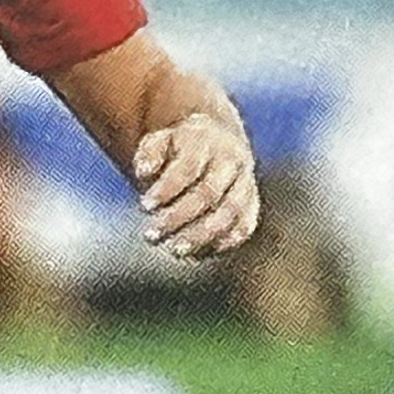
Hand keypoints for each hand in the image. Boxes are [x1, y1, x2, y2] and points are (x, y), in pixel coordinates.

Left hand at [130, 106, 259, 259]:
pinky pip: (243, 227)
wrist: (218, 143)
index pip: (188, 168)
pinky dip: (221, 243)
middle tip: (151, 235)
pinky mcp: (251, 206)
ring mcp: (245, 184)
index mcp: (207, 143)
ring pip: (230, 213)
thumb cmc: (179, 149)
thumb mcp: (160, 141)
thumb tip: (142, 171)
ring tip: (173, 249)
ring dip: (201, 235)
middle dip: (178, 217)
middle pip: (209, 193)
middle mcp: (231, 162)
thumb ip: (149, 153)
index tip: (144, 206)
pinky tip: (195, 252)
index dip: (167, 189)